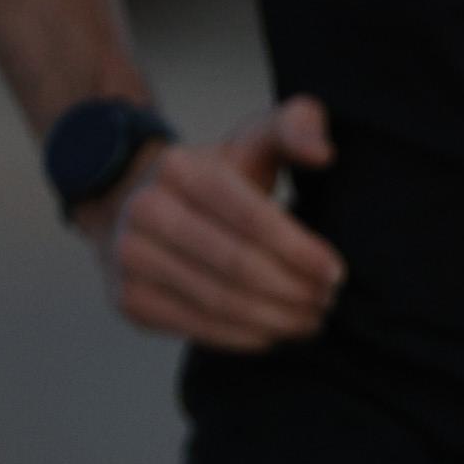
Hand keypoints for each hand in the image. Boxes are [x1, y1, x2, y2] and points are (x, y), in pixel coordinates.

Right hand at [82, 97, 345, 349]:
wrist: (134, 203)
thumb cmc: (215, 177)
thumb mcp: (253, 140)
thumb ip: (296, 127)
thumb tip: (322, 153)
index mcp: (181, 169)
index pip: (251, 217)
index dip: (299, 250)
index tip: (334, 273)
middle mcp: (146, 211)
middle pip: (237, 265)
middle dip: (293, 290)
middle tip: (326, 301)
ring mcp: (130, 258)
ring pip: (219, 301)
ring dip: (275, 318)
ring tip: (309, 320)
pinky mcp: (129, 300)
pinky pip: (196, 328)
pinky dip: (243, 337)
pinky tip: (274, 332)